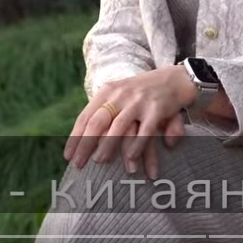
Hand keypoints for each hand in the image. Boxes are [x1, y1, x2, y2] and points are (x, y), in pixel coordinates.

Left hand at [64, 66, 194, 176]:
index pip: (86, 116)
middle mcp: (120, 96)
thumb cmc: (140, 92)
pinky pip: (144, 131)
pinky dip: (137, 146)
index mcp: (107, 92)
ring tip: (99, 161)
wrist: (174, 78)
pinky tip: (130, 159)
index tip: (68, 155)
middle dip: (85, 144)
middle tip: (77, 164)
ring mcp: (138, 102)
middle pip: (98, 122)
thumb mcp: (118, 95)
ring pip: (119, 127)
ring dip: (108, 146)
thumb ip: (103, 111)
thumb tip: (82, 136)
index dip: (75, 137)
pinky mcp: (156, 110)